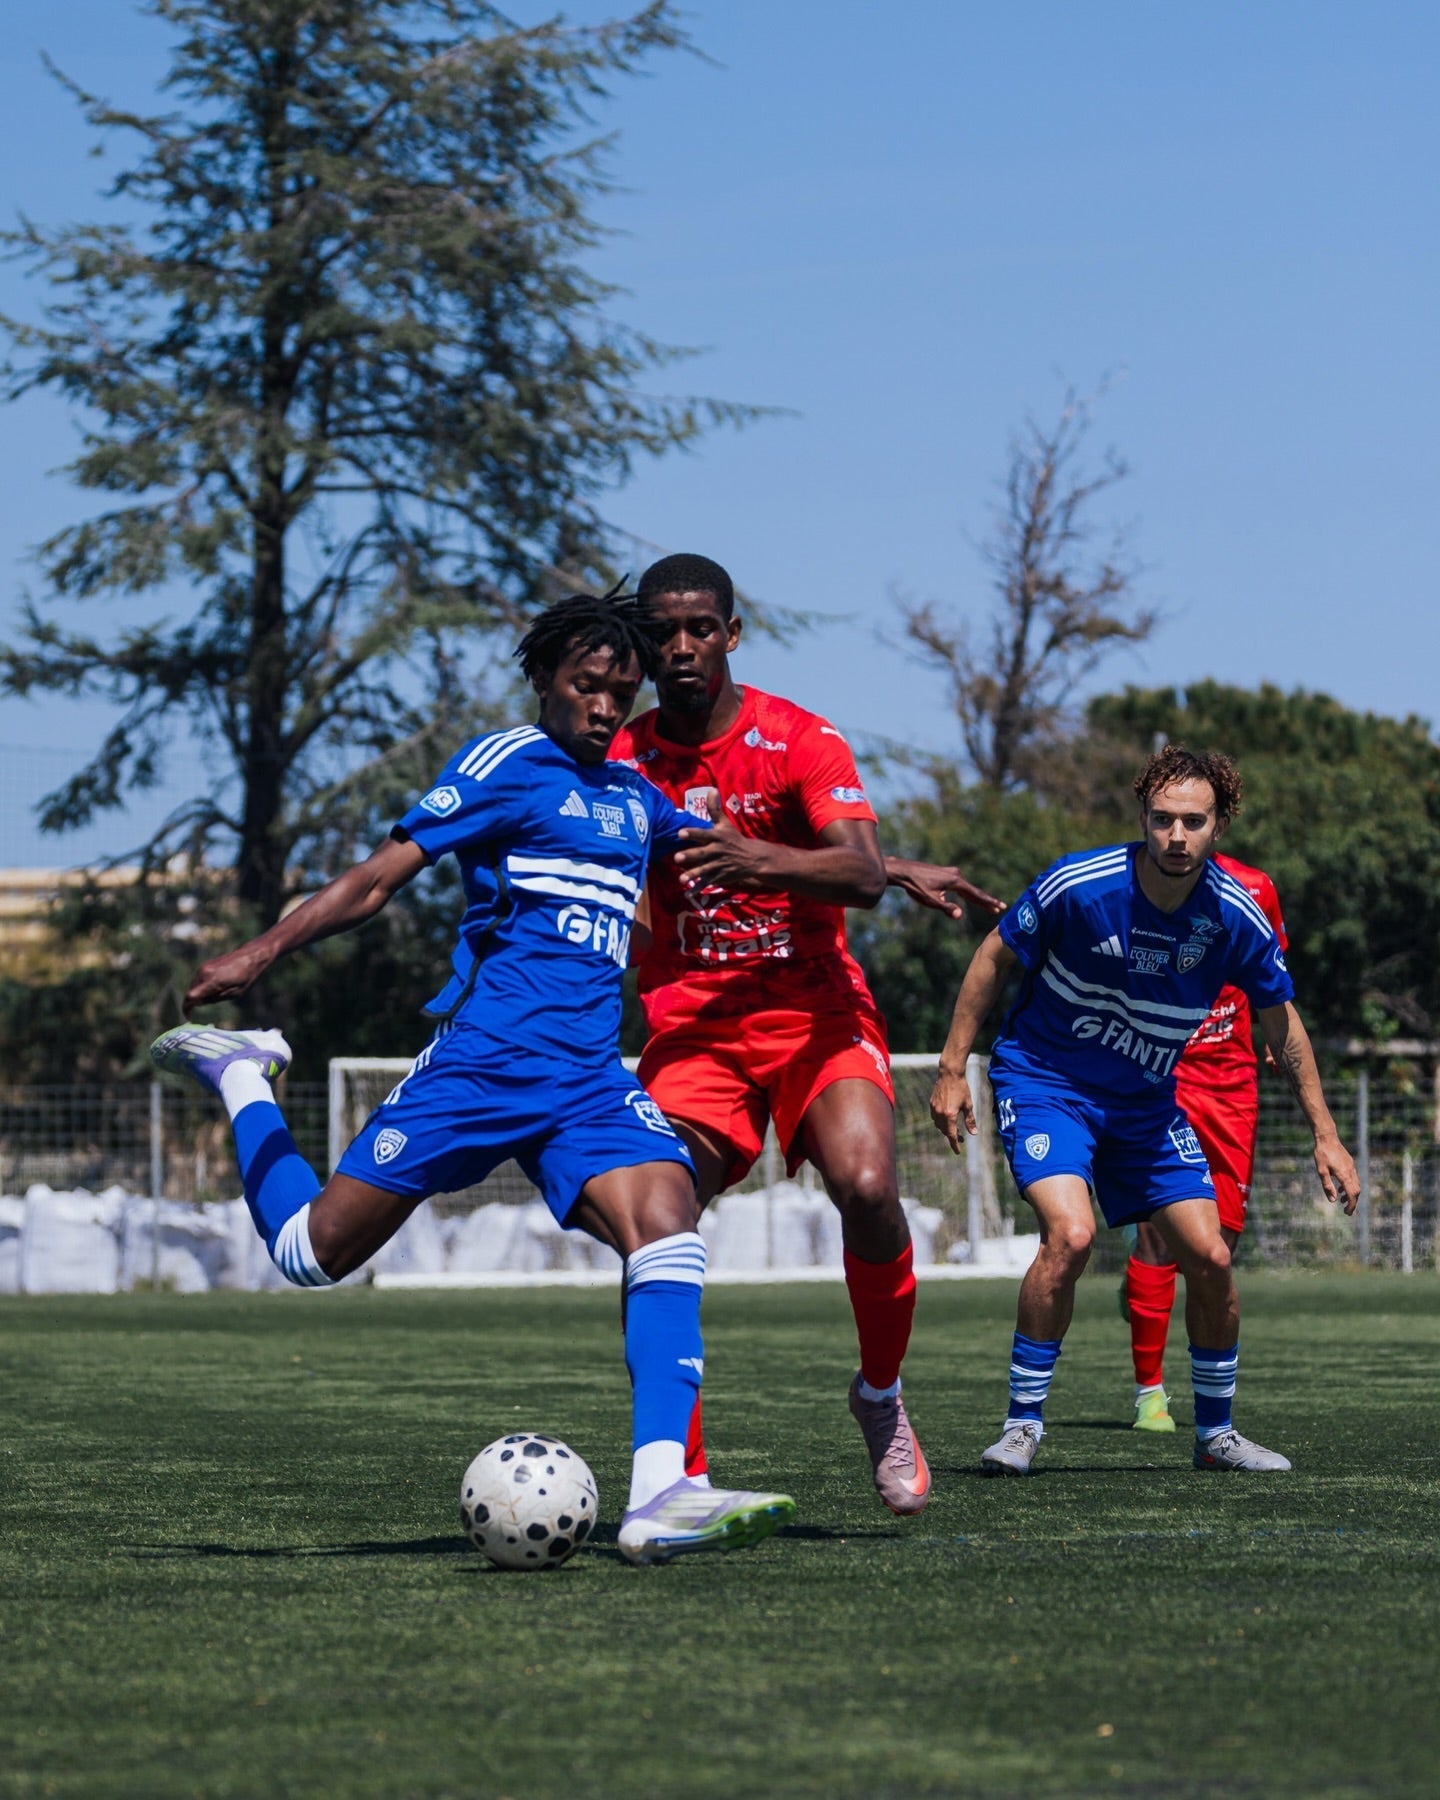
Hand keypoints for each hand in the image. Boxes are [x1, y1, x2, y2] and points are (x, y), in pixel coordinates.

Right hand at [182, 943, 273, 1015]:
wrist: (248, 957)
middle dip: (194, 1002)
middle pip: (191, 993)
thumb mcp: (234, 994)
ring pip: (193, 986)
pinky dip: (201, 987)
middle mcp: (204, 973)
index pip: (191, 996)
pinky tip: (215, 987)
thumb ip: (215, 999)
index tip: (189, 1017)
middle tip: (205, 1007)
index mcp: (212, 981)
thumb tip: (198, 1003)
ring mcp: (203, 968)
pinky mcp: (204, 966)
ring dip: (198, 994)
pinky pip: (197, 980)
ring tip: (217, 994)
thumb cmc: (245, 977)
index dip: (187, 1008)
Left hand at [672, 790, 772, 891]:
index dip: (692, 833)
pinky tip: (689, 892)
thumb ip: (715, 808)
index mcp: (717, 837)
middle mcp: (717, 851)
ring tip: (681, 879)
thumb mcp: (725, 823)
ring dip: (693, 875)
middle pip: (702, 854)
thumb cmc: (734, 838)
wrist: (753, 858)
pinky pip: (708, 882)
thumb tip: (711, 789)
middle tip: (676, 858)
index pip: (703, 834)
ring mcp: (718, 865)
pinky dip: (699, 888)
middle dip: (690, 856)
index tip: (680, 833)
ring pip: (704, 870)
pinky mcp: (719, 876)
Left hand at [887, 858, 1004, 921]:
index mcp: (955, 881)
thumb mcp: (931, 900)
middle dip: (986, 901)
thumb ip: (946, 908)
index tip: (1001, 907)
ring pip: (967, 888)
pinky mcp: (944, 873)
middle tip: (1000, 908)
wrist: (902, 871)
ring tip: (988, 905)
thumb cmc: (915, 886)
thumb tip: (959, 915)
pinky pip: (959, 885)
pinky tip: (968, 897)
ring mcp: (950, 872)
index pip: (976, 895)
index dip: (988, 903)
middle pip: (974, 891)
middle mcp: (956, 874)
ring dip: (976, 897)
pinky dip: (966, 892)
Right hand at [929, 1068, 976, 1154]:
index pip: (951, 1135)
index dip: (954, 1144)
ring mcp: (934, 1108)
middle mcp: (940, 1113)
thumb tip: (974, 1133)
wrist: (950, 1073)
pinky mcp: (931, 1103)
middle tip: (961, 1138)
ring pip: (938, 1125)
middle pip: (944, 1131)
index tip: (958, 1151)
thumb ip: (970, 1120)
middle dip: (952, 1136)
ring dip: (945, 1129)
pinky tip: (946, 1119)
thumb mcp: (968, 1105)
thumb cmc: (961, 1088)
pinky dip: (940, 1121)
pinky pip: (935, 1117)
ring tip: (954, 1129)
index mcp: (950, 1115)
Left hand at [1313, 1132, 1360, 1215]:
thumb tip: (1333, 1201)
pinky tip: (1341, 1187)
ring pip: (1356, 1185)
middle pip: (1356, 1191)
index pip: (1352, 1194)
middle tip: (1347, 1211)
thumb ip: (1328, 1186)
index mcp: (1344, 1175)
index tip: (1347, 1213)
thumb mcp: (1321, 1171)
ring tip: (1342, 1200)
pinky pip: (1353, 1178)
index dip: (1351, 1205)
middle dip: (1353, 1202)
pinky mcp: (1350, 1163)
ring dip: (1351, 1194)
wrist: (1327, 1138)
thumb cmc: (1322, 1154)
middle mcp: (1351, 1172)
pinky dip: (1350, 1186)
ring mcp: (1352, 1167)